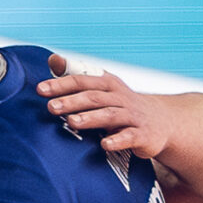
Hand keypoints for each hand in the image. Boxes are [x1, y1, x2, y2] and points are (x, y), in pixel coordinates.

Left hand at [38, 56, 171, 158]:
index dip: (61, 84)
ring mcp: (132, 116)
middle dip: (72, 101)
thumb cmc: (121, 104)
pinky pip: (130, 136)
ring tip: (72, 122)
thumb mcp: (101, 88)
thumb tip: (53, 58)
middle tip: (51, 107)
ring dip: (91, 118)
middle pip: (94, 97)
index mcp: (107, 84)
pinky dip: (117, 140)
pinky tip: (105, 144)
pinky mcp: (143, 134)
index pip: (82, 80)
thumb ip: (76, 76)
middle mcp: (120, 97)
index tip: (40, 89)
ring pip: (110, 115)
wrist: (161, 122)